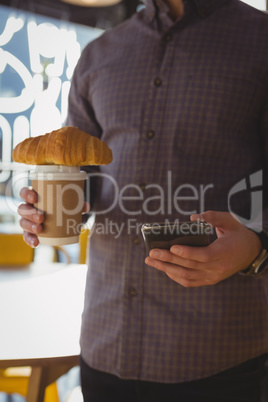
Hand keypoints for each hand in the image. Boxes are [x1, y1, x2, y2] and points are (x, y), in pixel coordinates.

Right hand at [18, 187, 89, 247]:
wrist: (59, 220)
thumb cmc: (60, 207)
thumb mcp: (68, 204)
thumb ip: (76, 204)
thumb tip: (85, 206)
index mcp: (34, 197)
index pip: (24, 192)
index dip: (26, 194)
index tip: (34, 198)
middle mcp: (28, 208)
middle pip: (22, 209)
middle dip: (30, 213)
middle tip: (41, 217)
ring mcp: (27, 220)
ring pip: (22, 222)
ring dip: (30, 226)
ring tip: (40, 229)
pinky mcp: (30, 232)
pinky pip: (27, 236)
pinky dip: (30, 240)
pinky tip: (36, 243)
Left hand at [145, 211, 261, 286]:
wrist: (251, 251)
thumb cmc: (237, 234)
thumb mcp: (230, 220)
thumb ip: (212, 217)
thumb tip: (192, 218)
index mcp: (224, 252)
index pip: (204, 255)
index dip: (188, 253)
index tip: (172, 247)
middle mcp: (218, 268)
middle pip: (190, 266)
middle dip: (168, 259)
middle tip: (151, 252)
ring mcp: (213, 276)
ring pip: (186, 276)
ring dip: (166, 269)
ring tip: (151, 261)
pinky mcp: (210, 280)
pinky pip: (190, 282)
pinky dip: (175, 276)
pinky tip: (164, 268)